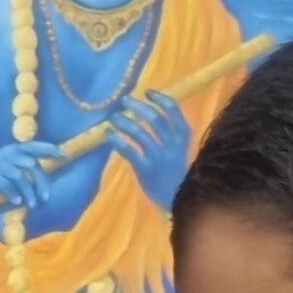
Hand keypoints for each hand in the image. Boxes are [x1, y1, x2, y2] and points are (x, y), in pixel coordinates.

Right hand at [0, 140, 62, 216]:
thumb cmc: (0, 187)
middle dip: (41, 182)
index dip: (50, 149)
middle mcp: (7, 154)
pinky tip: (17, 203)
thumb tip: (51, 177)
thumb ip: (31, 174)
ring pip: (20, 177)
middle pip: (31, 164)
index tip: (64, 156)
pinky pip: (7, 185)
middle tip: (45, 199)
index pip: (35, 146)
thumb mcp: (17, 177)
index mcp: (15, 151)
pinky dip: (14, 195)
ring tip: (32, 205)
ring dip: (29, 193)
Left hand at [107, 90, 189, 208]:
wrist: (178, 201)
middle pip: (154, 117)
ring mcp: (158, 156)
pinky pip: (128, 150)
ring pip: (139, 131)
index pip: (173, 110)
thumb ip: (171, 134)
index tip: (147, 92)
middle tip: (125, 100)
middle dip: (137, 106)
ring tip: (114, 117)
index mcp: (183, 137)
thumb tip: (151, 112)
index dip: (159, 98)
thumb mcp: (181, 151)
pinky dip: (117, 140)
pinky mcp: (145, 168)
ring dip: (124, 121)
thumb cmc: (177, 174)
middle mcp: (172, 144)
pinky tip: (108, 134)